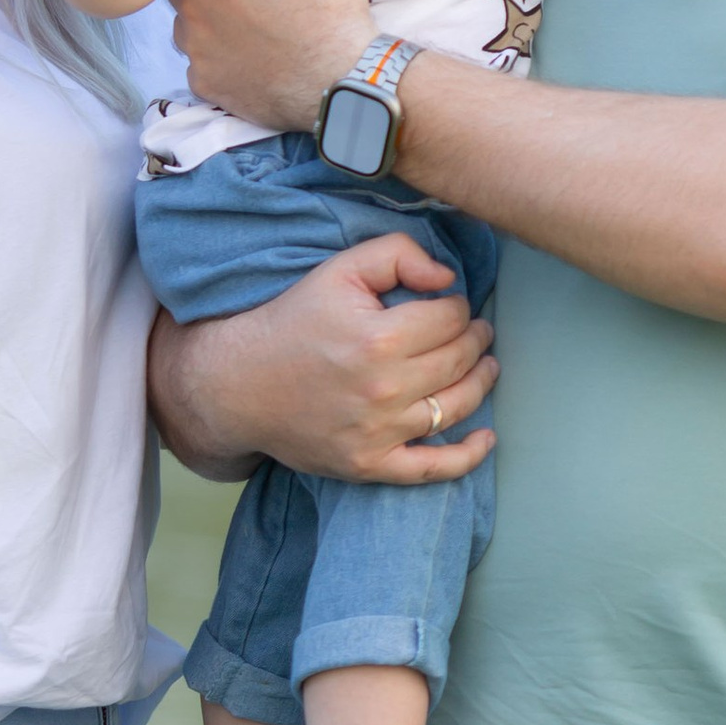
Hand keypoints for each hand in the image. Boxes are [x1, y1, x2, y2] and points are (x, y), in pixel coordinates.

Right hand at [148, 236, 497, 484]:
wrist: (239, 385)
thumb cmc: (292, 322)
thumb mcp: (338, 270)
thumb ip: (397, 255)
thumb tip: (448, 280)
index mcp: (379, 338)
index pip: (451, 319)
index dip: (458, 307)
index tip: (450, 305)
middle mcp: (383, 389)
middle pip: (459, 360)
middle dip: (475, 340)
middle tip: (477, 330)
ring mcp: (378, 433)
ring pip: (456, 407)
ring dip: (480, 382)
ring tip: (485, 366)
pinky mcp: (369, 465)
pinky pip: (432, 468)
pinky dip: (467, 457)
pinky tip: (486, 439)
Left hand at [167, 0, 372, 129]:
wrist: (341, 80)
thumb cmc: (324, 2)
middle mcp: (188, 12)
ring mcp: (196, 54)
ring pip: (190, 25)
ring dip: (210, 17)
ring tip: (250, 12)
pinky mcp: (210, 87)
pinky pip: (205, 65)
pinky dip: (222, 58)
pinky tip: (252, 51)